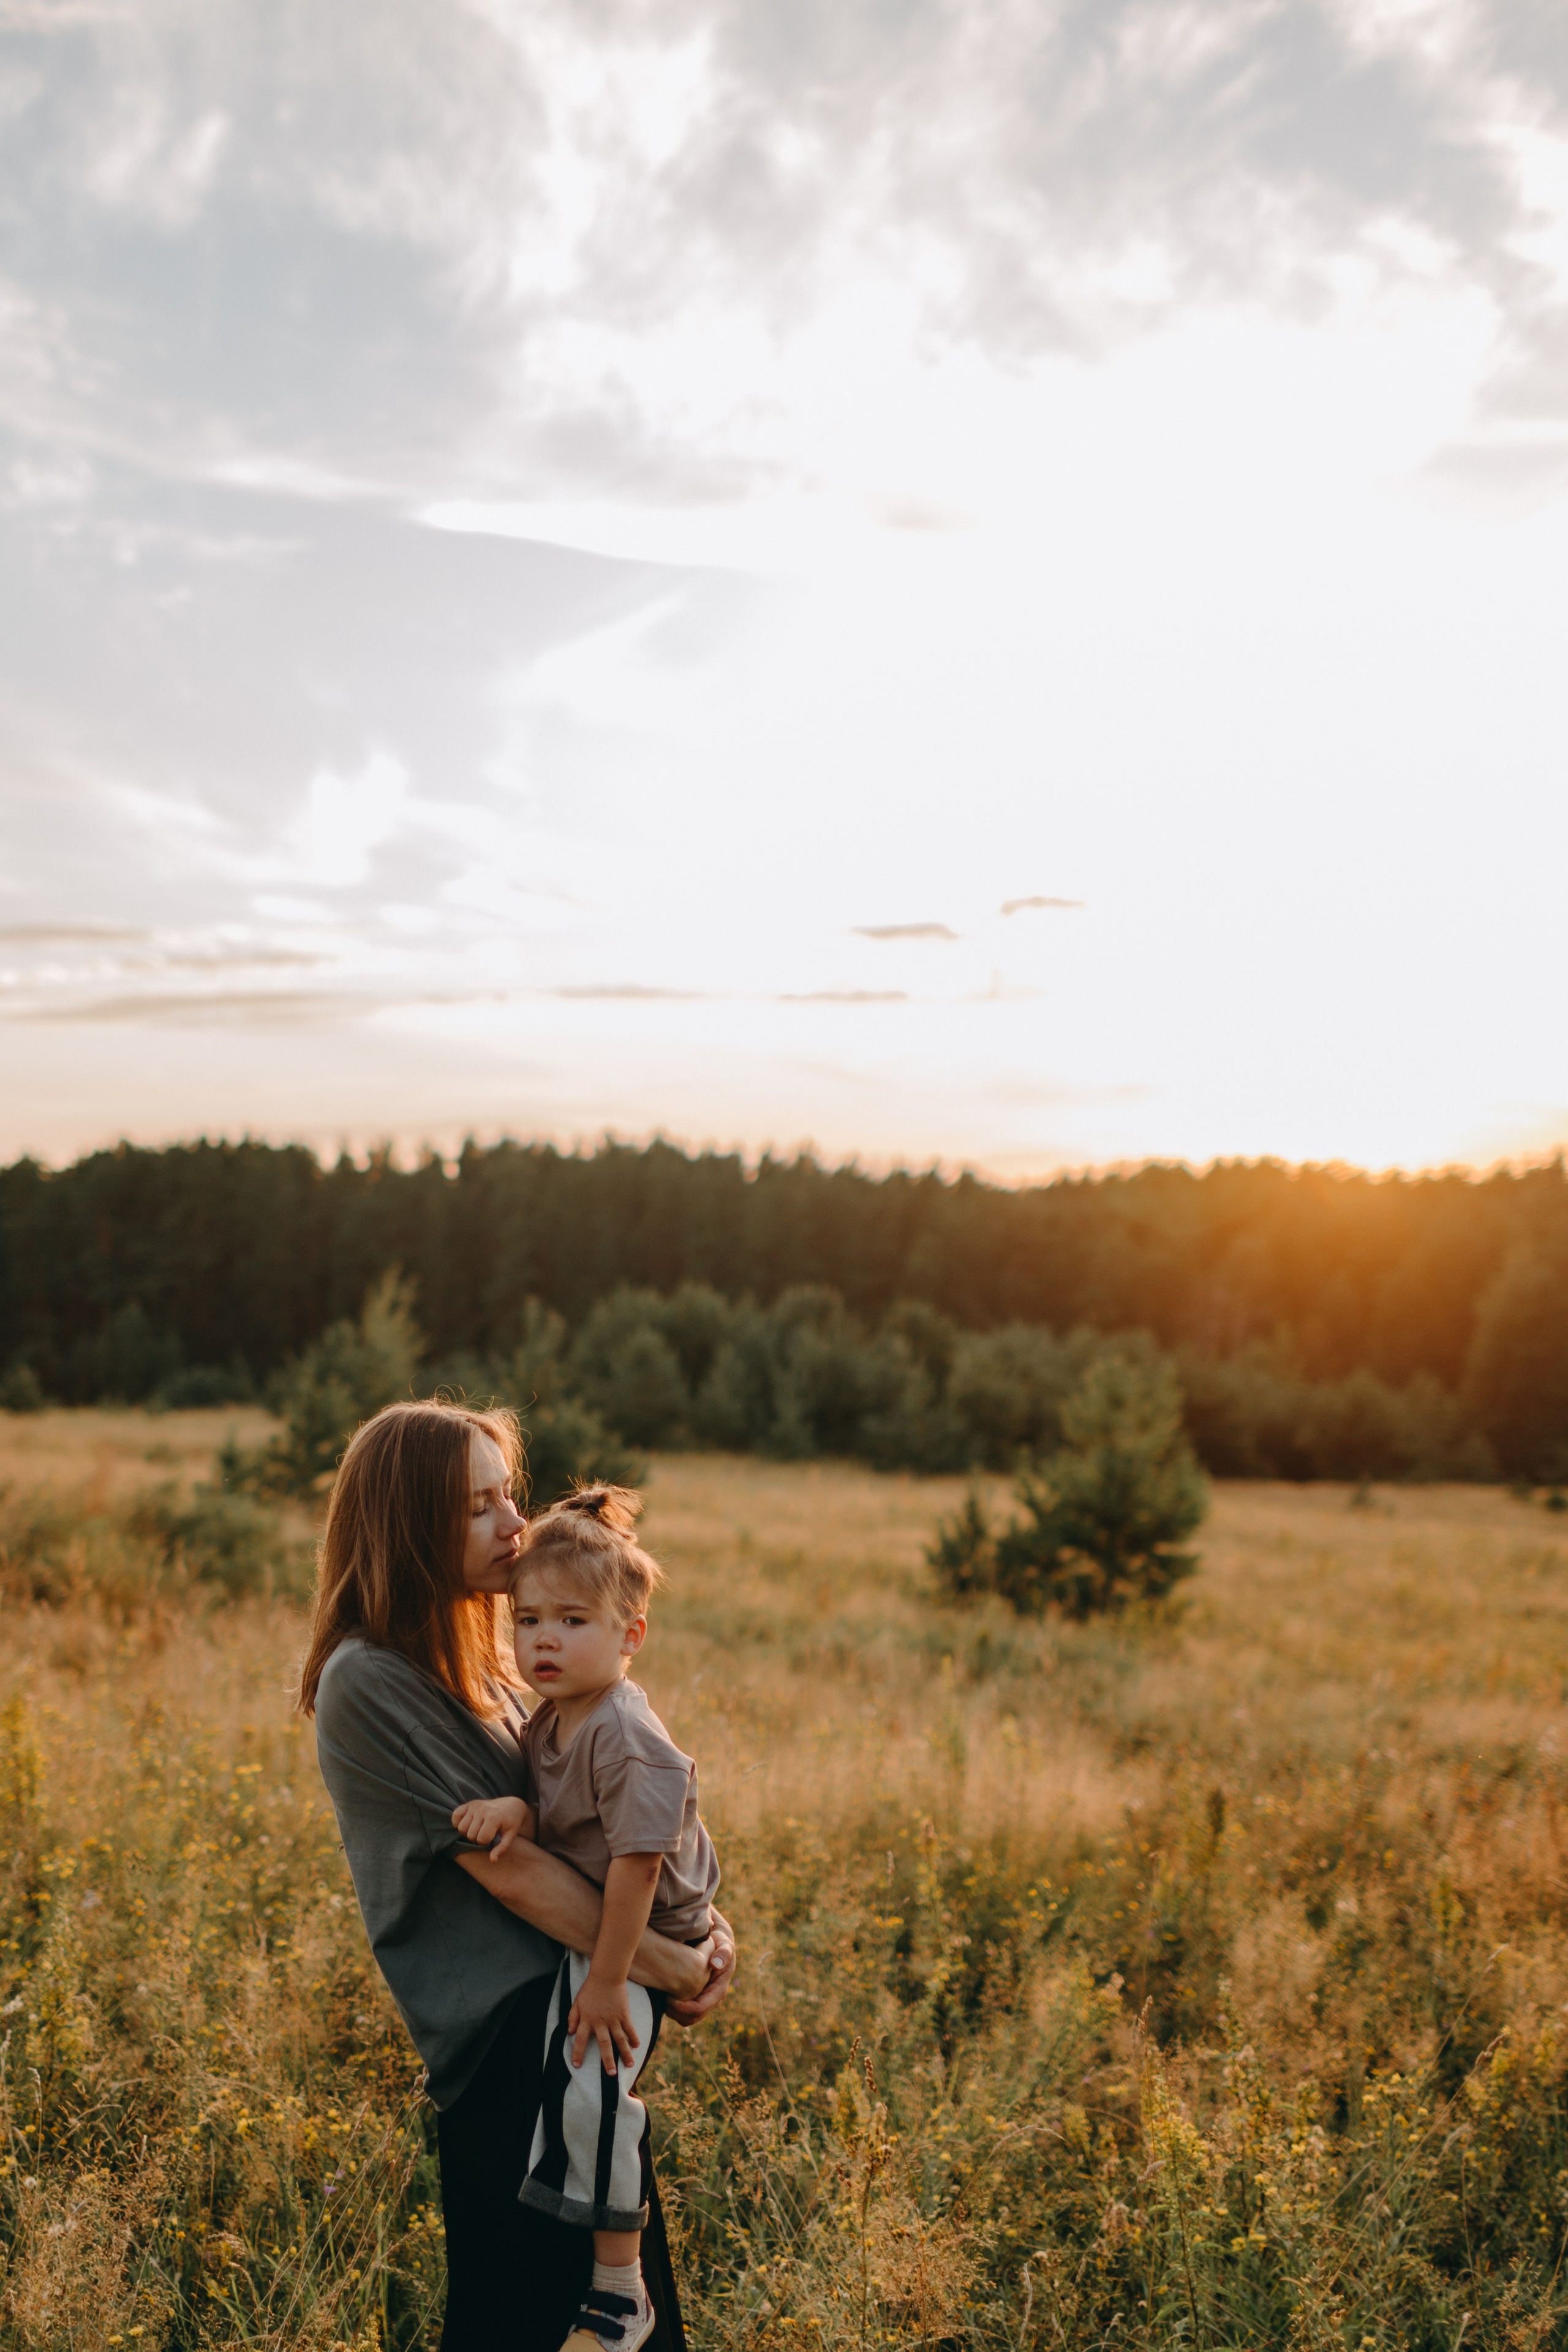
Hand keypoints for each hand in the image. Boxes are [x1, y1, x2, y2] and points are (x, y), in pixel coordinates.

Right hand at [451, 1796, 531, 1860]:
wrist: (511, 1805)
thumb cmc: (511, 1823)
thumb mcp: (510, 1836)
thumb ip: (502, 1849)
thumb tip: (492, 1860)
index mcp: (494, 1817)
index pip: (481, 1839)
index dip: (487, 1842)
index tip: (493, 1837)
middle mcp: (483, 1809)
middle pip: (470, 1835)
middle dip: (477, 1838)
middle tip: (486, 1834)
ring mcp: (475, 1805)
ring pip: (461, 1828)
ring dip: (468, 1832)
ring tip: (478, 1830)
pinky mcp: (470, 1803)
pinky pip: (455, 1815)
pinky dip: (458, 1822)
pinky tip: (468, 1824)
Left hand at [568, 1971, 640, 2074]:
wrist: (606, 1975)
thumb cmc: (590, 1988)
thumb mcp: (577, 2002)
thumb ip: (572, 2017)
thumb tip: (569, 2032)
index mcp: (586, 2020)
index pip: (580, 2040)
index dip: (578, 2053)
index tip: (577, 2065)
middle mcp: (600, 2022)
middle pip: (604, 2044)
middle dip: (607, 2060)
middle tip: (611, 2074)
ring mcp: (613, 2018)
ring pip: (620, 2039)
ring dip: (625, 2053)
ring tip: (629, 2065)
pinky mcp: (623, 2013)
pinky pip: (629, 2028)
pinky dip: (633, 2037)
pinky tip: (636, 2045)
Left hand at [665, 1910, 735, 2026]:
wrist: (716, 1942)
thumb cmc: (719, 1942)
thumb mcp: (723, 1944)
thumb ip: (723, 1952)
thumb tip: (716, 1963)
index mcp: (718, 1991)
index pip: (700, 2008)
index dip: (684, 2008)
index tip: (670, 1999)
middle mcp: (711, 1999)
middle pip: (693, 2017)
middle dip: (677, 2014)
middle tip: (663, 2002)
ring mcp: (704, 1999)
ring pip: (687, 2018)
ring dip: (675, 2014)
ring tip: (662, 2001)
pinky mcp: (696, 1997)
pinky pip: (684, 2012)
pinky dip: (674, 2009)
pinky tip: (665, 1997)